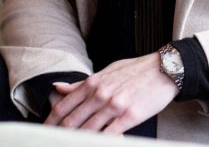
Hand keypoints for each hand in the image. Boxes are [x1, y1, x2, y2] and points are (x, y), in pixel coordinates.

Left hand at [44, 53, 178, 133]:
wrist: (164, 70)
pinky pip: (109, 135)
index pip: (63, 107)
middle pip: (71, 122)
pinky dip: (100, 141)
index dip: (50, 123)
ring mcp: (114, 106)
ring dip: (78, 140)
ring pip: (88, 131)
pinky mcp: (129, 117)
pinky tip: (96, 143)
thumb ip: (81, 83)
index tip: (44, 133)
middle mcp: (100, 94)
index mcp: (92, 83)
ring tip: (70, 144)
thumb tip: (58, 87)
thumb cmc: (135, 70)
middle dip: (59, 136)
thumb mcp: (106, 71)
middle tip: (53, 143)